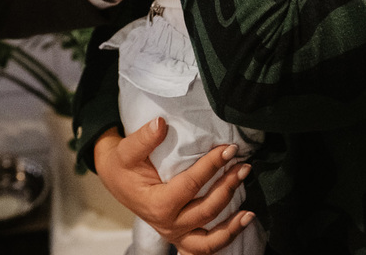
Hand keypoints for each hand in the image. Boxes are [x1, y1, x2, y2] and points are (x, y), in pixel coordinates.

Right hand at [94, 119, 253, 254]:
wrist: (115, 178)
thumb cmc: (122, 165)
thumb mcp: (126, 150)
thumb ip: (143, 138)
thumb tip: (161, 124)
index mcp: (156, 204)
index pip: (190, 185)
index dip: (212, 166)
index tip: (229, 149)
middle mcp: (167, 223)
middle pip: (205, 211)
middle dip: (227, 187)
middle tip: (243, 167)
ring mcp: (175, 233)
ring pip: (208, 240)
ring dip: (231, 225)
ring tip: (250, 211)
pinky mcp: (181, 236)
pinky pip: (204, 248)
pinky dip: (223, 240)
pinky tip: (241, 225)